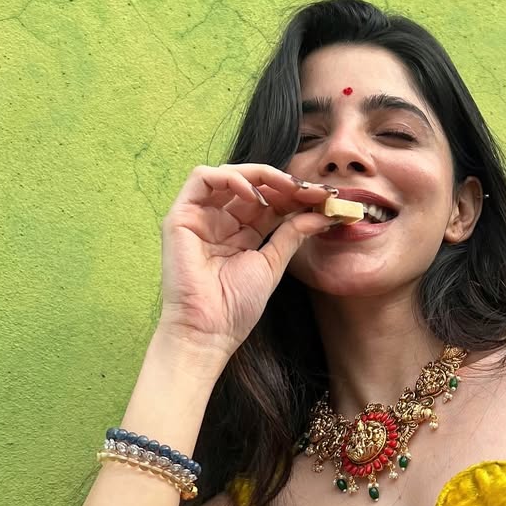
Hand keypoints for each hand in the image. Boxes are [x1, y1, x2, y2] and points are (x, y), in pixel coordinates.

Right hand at [156, 164, 336, 354]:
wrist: (208, 330)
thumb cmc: (235, 306)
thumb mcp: (272, 263)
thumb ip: (292, 234)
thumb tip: (321, 213)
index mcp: (241, 232)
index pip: (270, 201)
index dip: (296, 195)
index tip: (325, 197)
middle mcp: (219, 220)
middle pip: (252, 185)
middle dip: (284, 183)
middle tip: (311, 190)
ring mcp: (199, 216)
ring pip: (228, 175)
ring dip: (261, 175)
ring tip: (287, 189)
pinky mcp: (180, 216)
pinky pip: (202, 179)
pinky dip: (230, 177)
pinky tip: (255, 194)